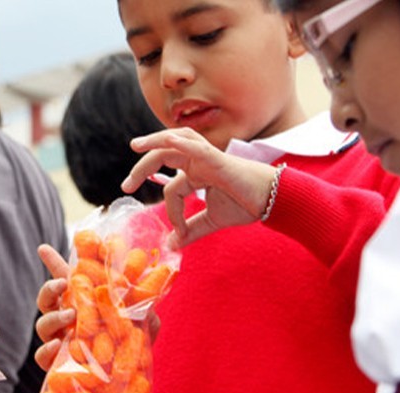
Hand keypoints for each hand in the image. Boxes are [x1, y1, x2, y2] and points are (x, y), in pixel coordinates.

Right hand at [32, 244, 162, 369]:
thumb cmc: (128, 345)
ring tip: (70, 315)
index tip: (43, 247)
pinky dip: (47, 350)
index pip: (64, 279)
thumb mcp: (140, 323)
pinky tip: (58, 345)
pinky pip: (41, 356)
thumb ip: (144, 311)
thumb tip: (149, 306)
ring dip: (53, 317)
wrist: (122, 381)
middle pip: (46, 299)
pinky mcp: (56, 364)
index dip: (52, 262)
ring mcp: (58, 341)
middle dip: (50, 288)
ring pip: (42, 325)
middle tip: (63, 283)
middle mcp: (65, 320)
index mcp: (81, 303)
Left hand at [121, 128, 277, 246]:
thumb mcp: (211, 221)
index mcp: (196, 173)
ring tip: (135, 146)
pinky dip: (181, 142)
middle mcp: (198, 161)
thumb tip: (172, 244)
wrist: (272, 200)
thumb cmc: (245, 205)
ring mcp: (207, 158)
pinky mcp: (219, 160)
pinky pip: (197, 147)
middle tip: (126, 186)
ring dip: (153, 141)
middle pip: (163, 156)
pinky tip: (167, 141)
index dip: (170, 212)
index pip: (172, 189)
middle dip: (141, 168)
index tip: (178, 233)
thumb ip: (191, 230)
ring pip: (174, 141)